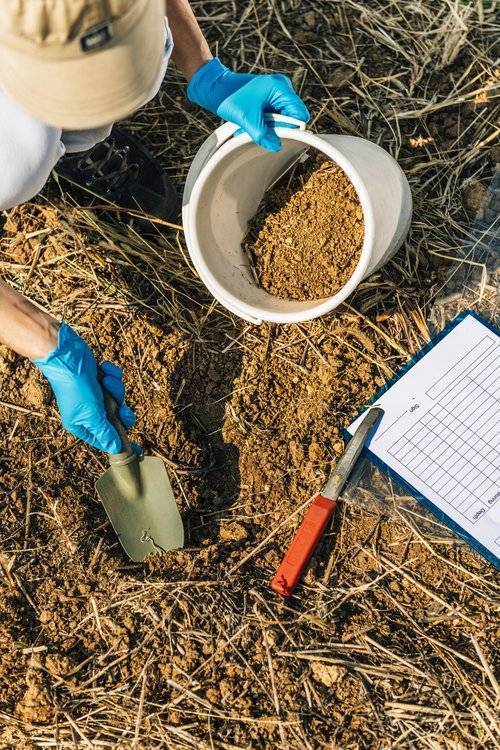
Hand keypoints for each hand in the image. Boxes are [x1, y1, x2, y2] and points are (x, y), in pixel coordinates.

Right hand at [32, 323, 137, 453]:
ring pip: (118, 398)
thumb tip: (116, 449)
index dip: (120, 443)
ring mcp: (95, 395)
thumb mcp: (92, 415)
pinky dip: (111, 375)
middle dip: (121, 411)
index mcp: (82, 424)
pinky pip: (115, 381)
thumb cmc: (77, 388)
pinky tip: (103, 371)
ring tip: (105, 382)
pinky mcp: (100, 379)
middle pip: (117, 419)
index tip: (137, 449)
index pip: (105, 439)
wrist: (68, 356)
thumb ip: (106, 432)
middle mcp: (88, 411)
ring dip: (115, 389)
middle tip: (122, 409)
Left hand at [187, 58, 309, 151]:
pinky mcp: (268, 100)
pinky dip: (262, 125)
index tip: (278, 136)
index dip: (291, 128)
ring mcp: (275, 95)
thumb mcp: (247, 119)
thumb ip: (263, 134)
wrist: (215, 88)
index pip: (299, 114)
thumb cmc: (230, 96)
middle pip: (290, 118)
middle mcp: (281, 89)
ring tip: (251, 127)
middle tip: (260, 130)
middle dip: (276, 129)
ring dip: (267, 128)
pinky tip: (251, 125)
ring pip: (280, 121)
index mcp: (281, 88)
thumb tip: (276, 146)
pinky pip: (272, 118)